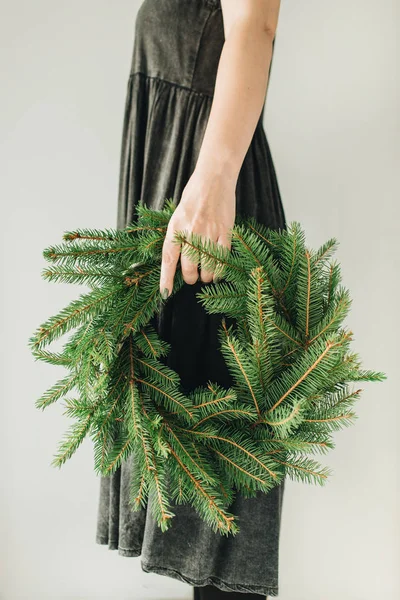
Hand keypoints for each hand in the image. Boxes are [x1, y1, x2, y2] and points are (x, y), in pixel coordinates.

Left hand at [159, 168, 235, 298]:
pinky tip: (219, 272)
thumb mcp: (177, 216)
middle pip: (190, 269)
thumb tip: (176, 263)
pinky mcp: (226, 233)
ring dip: (207, 276)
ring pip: (208, 268)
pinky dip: (221, 270)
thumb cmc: (193, 198)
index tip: (165, 294)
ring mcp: (209, 233)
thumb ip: (176, 238)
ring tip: (206, 274)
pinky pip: (223, 260)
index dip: (166, 279)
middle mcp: (191, 233)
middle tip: (193, 277)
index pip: (168, 259)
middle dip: (191, 278)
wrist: (213, 180)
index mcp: (176, 229)